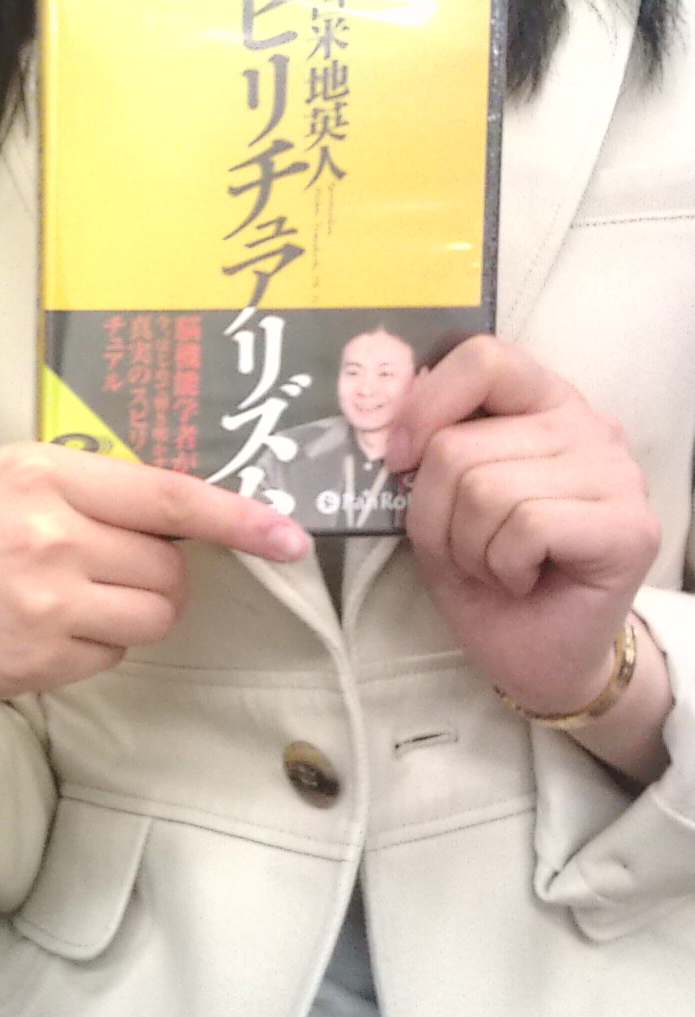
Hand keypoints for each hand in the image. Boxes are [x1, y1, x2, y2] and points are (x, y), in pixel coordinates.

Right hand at [0, 443, 307, 810]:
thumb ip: (79, 488)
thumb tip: (172, 517)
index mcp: (41, 472)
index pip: (169, 496)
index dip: (240, 518)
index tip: (291, 536)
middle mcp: (50, 535)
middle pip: (170, 569)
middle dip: (162, 574)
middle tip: (112, 568)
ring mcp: (45, 605)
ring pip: (152, 617)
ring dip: (135, 613)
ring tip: (77, 600)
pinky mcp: (36, 663)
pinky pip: (110, 657)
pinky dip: (94, 648)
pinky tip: (39, 631)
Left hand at [385, 337, 660, 722]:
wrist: (539, 658)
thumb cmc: (490, 578)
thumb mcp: (441, 505)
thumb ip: (428, 453)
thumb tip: (388, 422)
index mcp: (543, 405)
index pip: (484, 358)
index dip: (426, 406)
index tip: (398, 459)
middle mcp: (589, 426)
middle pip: (461, 444)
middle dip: (436, 514)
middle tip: (466, 550)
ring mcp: (616, 473)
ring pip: (486, 488)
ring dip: (468, 546)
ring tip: (497, 567)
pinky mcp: (630, 525)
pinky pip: (524, 525)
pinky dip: (501, 565)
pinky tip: (523, 580)